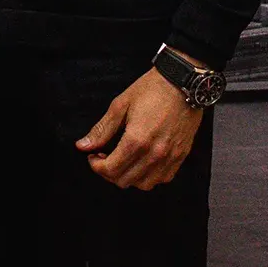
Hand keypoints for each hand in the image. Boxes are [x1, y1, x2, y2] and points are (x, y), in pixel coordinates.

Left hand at [75, 57, 204, 190]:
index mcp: (136, 140)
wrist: (184, 82)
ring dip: (129, 177)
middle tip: (105, 157)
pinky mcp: (181, 155)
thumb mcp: (121, 105)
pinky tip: (142, 162)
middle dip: (109, 172)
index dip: (96, 166)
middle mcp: (154, 153)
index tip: (93, 156)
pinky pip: (163, 179)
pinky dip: (149, 176)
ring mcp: (170, 156)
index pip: (110, 170)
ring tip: (124, 161)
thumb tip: (83, 146)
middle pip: (124, 180)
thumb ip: (102, 130)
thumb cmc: (153, 89)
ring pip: (144, 184)